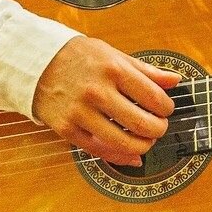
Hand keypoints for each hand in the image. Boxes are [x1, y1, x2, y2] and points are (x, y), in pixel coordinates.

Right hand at [32, 35, 179, 165]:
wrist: (35, 63)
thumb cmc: (79, 58)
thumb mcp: (113, 55)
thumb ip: (146, 71)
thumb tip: (175, 81)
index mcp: (112, 70)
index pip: (154, 98)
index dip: (167, 108)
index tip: (166, 109)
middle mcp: (97, 92)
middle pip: (143, 124)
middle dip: (159, 130)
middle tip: (159, 127)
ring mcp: (80, 112)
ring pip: (124, 142)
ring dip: (143, 146)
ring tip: (146, 140)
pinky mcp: (67, 129)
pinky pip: (100, 151)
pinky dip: (121, 157)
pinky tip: (133, 156)